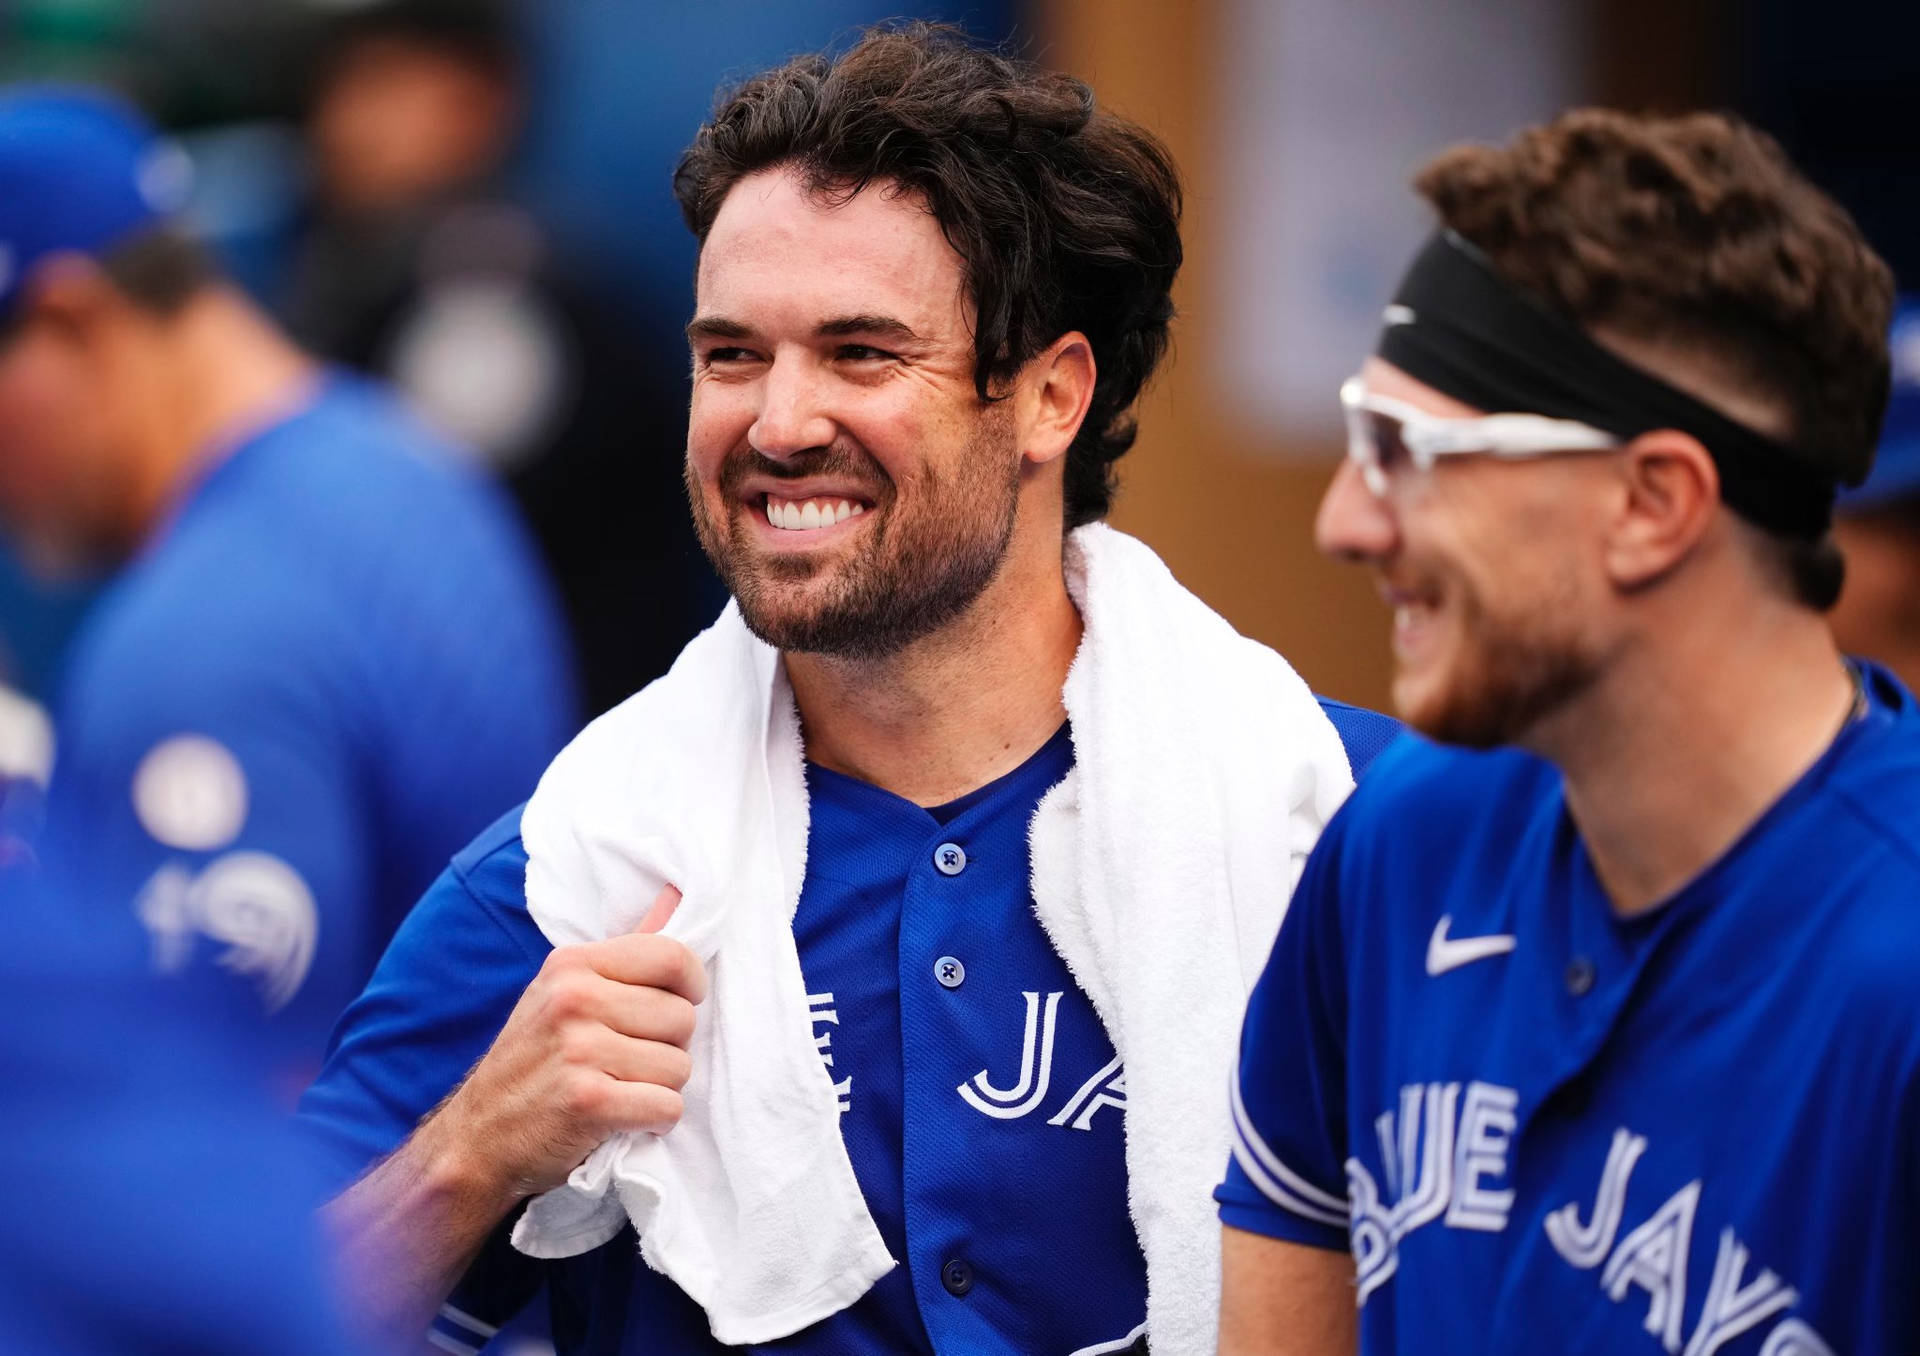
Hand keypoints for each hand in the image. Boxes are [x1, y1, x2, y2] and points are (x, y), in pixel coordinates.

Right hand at [433, 884, 705, 1203]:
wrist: (477, 1137)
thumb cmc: (534, 1061)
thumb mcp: (565, 991)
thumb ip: (626, 950)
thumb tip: (676, 891)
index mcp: (573, 964)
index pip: (673, 954)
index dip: (691, 986)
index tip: (676, 1005)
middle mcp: (575, 998)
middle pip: (682, 1017)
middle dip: (669, 1047)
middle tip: (628, 1062)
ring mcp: (579, 1049)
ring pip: (680, 1067)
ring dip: (660, 1088)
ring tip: (619, 1089)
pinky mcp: (588, 1100)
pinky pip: (667, 1107)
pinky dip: (653, 1122)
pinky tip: (621, 1119)